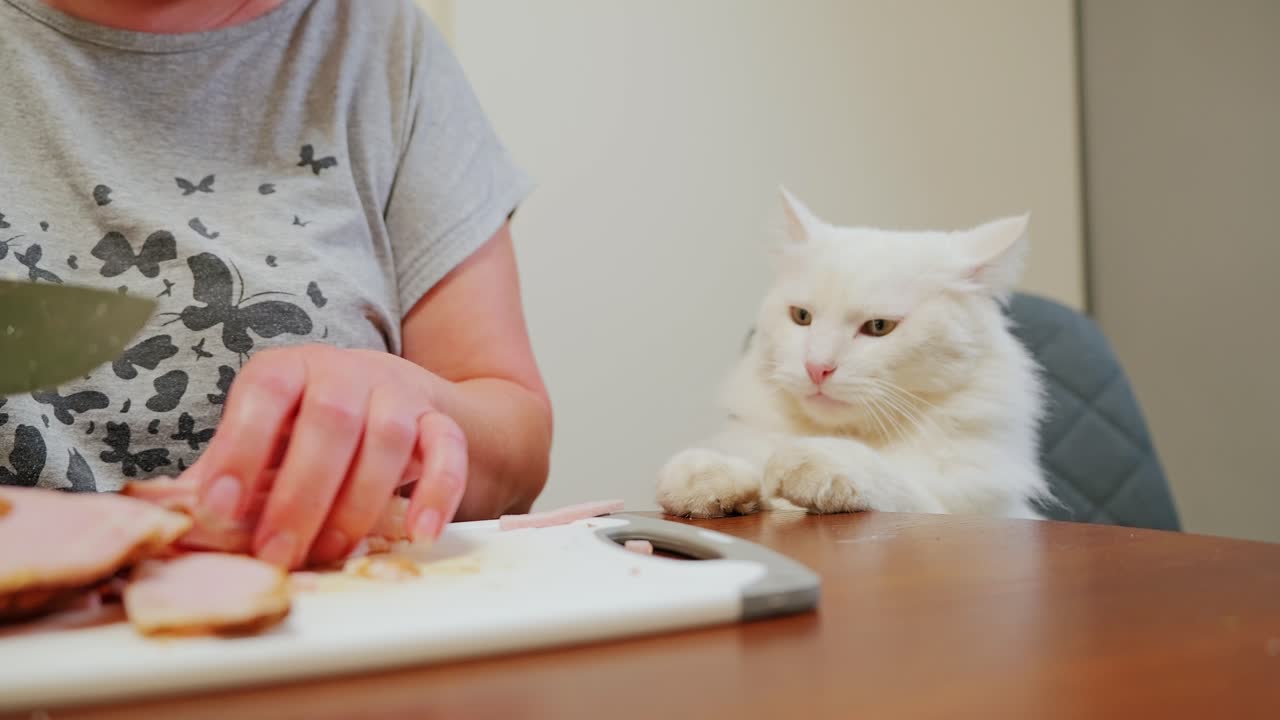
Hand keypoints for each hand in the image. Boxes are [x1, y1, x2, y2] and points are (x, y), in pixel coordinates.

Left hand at [185, 344, 467, 568]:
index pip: (264, 392)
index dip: (240, 446)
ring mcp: (400, 394)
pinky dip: (438, 492)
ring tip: (332, 551)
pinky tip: (419, 533)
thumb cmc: (315, 432)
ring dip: (358, 501)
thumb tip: (173, 517)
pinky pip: (448, 451)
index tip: (217, 507)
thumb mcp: (269, 441)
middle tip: (277, 553)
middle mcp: (347, 371)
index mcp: (291, 369)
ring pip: (388, 436)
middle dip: (301, 494)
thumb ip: (229, 472)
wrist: (408, 408)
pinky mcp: (443, 423)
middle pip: (331, 420)